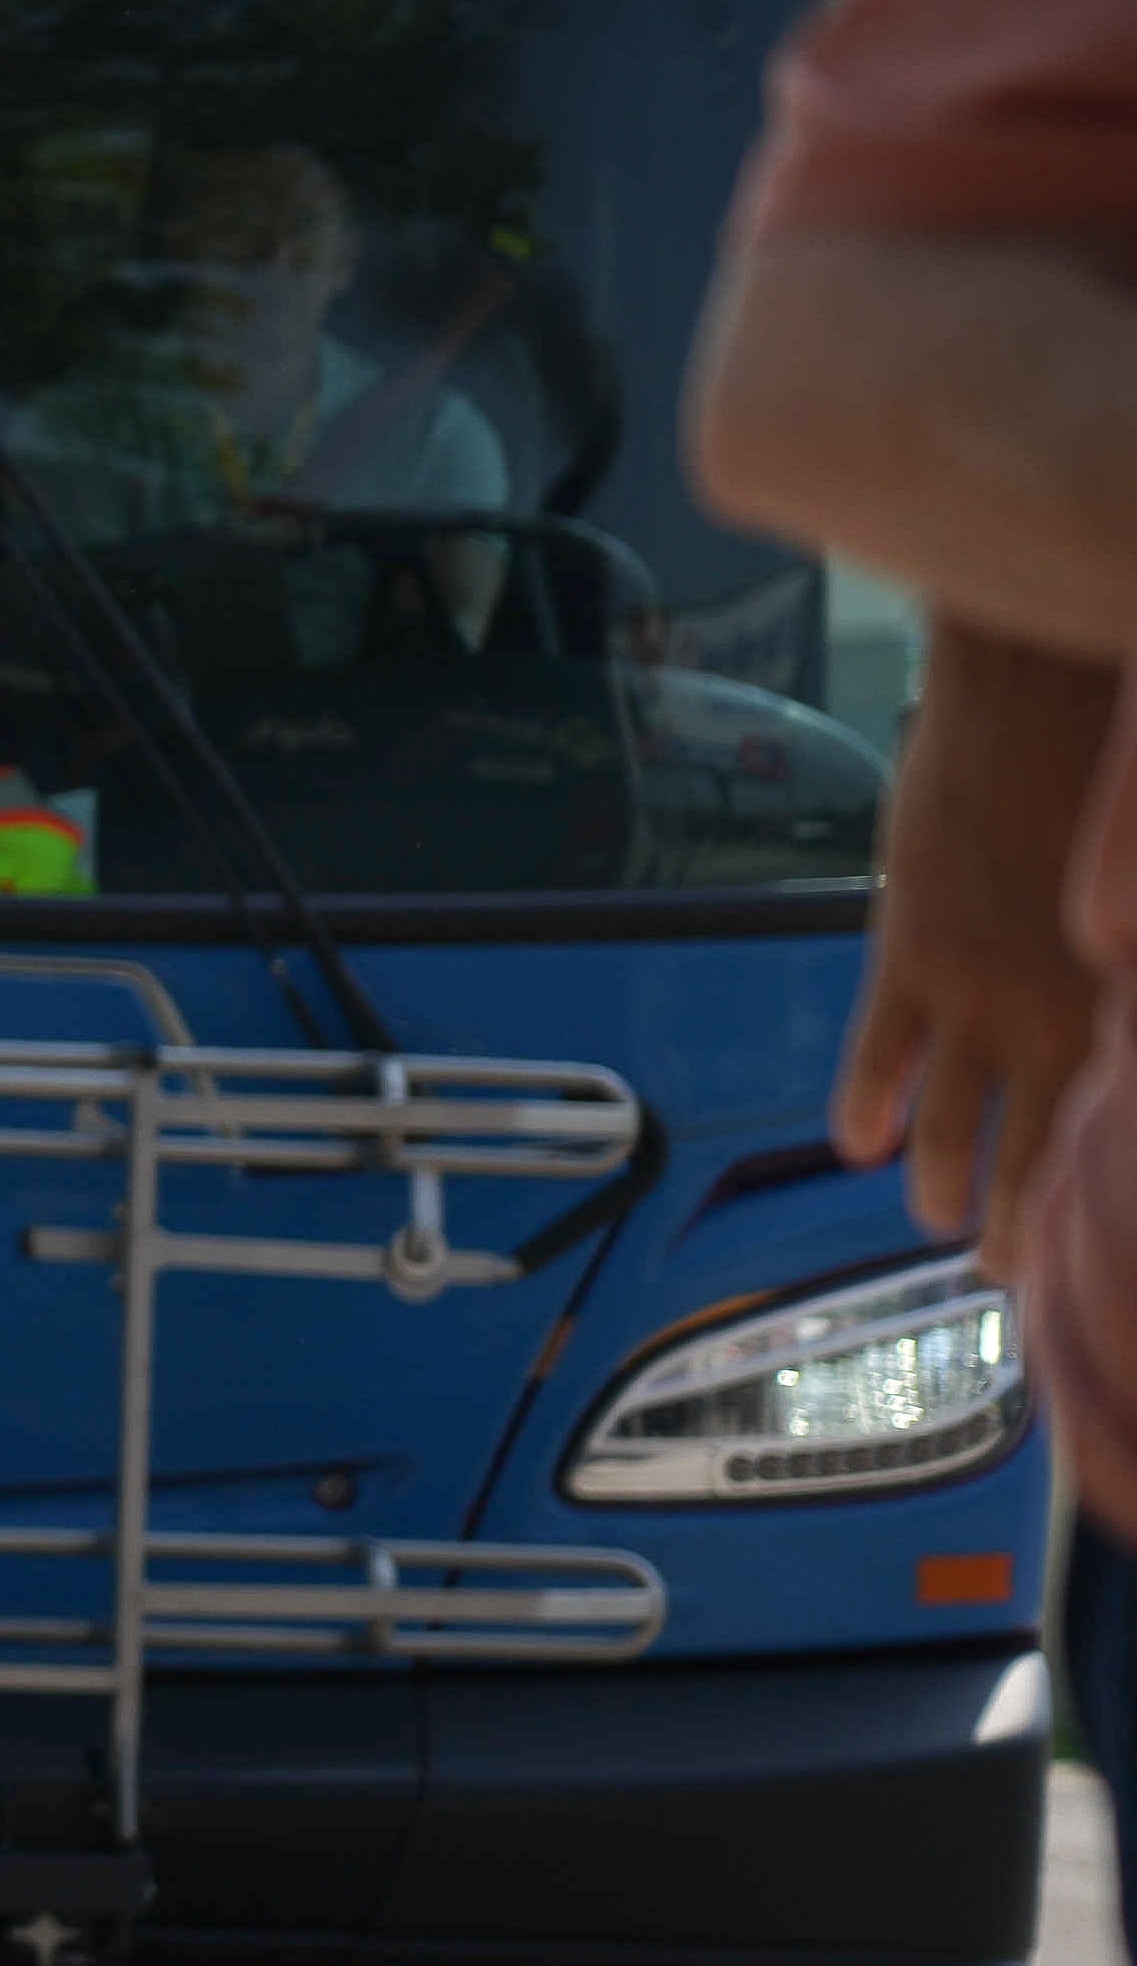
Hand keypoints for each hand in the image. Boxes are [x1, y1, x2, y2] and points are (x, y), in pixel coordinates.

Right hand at [840, 636, 1115, 1279]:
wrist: (1044, 698)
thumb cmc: (1113, 769)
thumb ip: (1128, 964)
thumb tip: (1111, 992)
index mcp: (1129, 999)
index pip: (1110, 1121)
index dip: (1090, 1186)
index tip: (1087, 1237)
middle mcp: (1068, 1014)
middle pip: (1043, 1147)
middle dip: (1022, 1218)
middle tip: (1006, 1266)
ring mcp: (986, 989)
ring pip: (956, 1120)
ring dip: (944, 1179)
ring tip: (935, 1220)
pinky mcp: (914, 953)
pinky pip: (882, 1051)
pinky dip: (869, 1100)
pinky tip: (857, 1139)